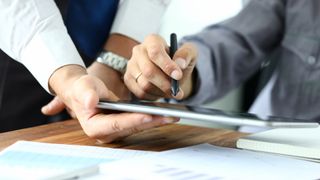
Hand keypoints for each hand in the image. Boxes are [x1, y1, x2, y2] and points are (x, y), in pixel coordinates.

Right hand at [42, 65, 177, 142]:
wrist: (84, 93)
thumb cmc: (82, 89)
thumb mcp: (82, 87)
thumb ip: (86, 94)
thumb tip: (90, 101)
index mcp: (95, 127)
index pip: (116, 124)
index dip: (133, 120)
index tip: (148, 115)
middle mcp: (106, 134)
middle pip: (132, 128)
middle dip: (151, 121)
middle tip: (169, 116)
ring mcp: (116, 132)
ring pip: (139, 127)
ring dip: (156, 121)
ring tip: (172, 115)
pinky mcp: (124, 127)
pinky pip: (140, 123)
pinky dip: (153, 118)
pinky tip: (165, 113)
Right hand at [124, 34, 197, 100]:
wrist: (171, 72)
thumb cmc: (179, 61)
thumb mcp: (189, 53)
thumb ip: (186, 55)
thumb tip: (180, 63)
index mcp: (153, 40)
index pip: (155, 52)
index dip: (167, 65)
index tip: (178, 76)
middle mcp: (139, 51)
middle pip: (148, 71)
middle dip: (165, 84)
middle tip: (177, 91)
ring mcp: (131, 65)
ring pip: (144, 84)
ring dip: (160, 92)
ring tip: (170, 91)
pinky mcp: (128, 79)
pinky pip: (139, 93)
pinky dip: (153, 97)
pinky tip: (160, 92)